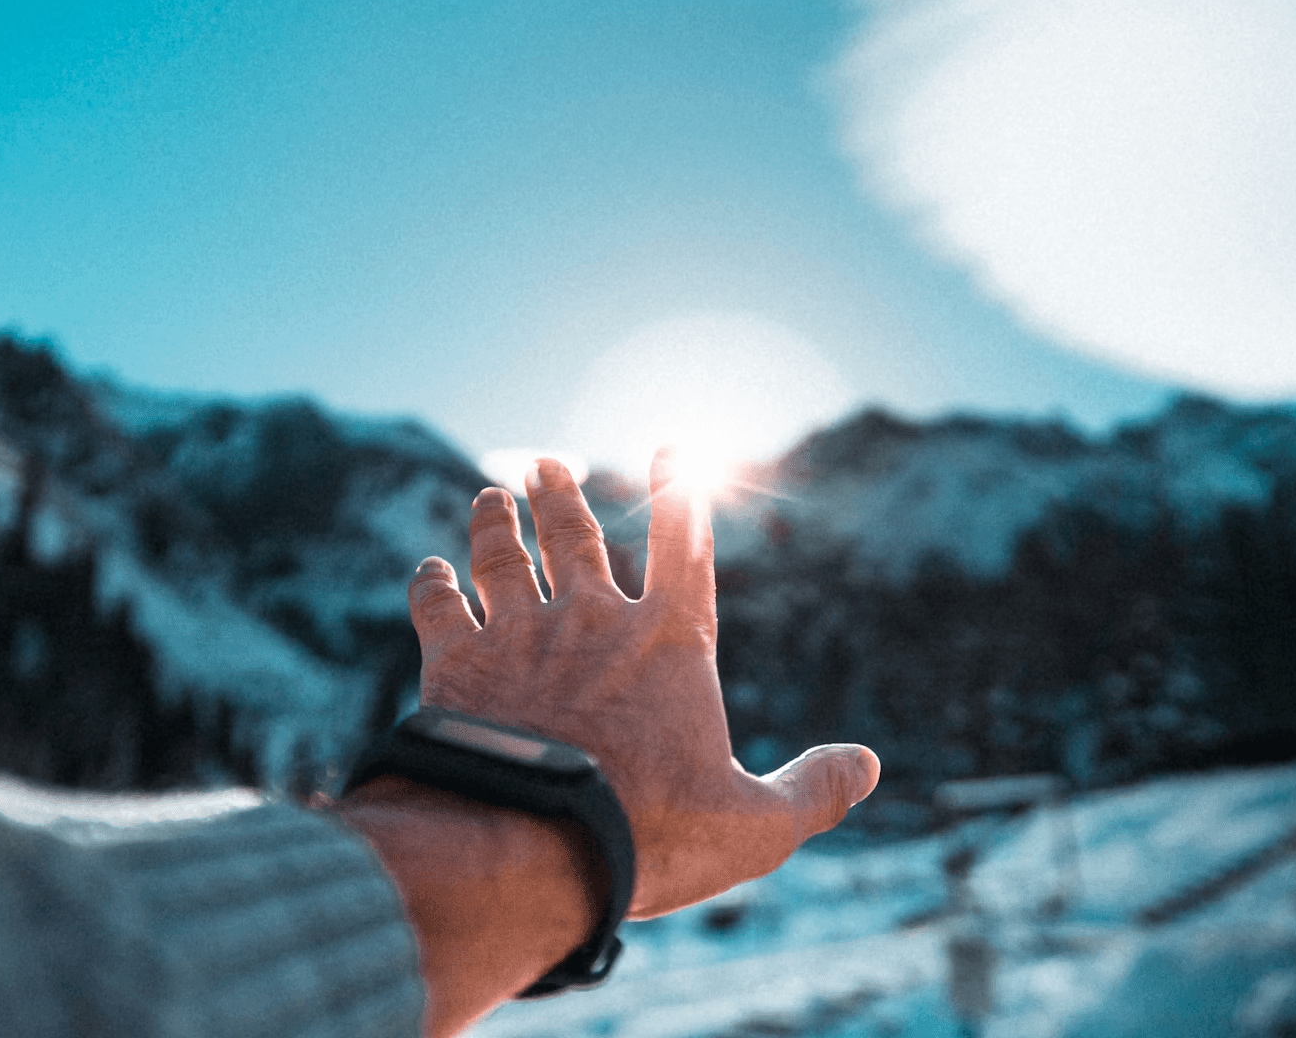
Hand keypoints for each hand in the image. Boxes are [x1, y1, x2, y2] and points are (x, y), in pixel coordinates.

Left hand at [408, 449, 879, 917]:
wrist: (531, 847)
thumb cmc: (651, 835)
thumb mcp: (755, 827)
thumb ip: (813, 791)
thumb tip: (867, 765)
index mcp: (668, 641)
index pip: (684, 545)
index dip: (682, 492)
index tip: (673, 448)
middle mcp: (591, 618)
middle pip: (576, 535)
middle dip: (563, 494)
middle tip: (547, 464)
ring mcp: (519, 632)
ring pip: (503, 555)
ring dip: (496, 522)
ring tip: (489, 497)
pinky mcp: (455, 663)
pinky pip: (438, 606)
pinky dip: (432, 584)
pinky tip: (429, 570)